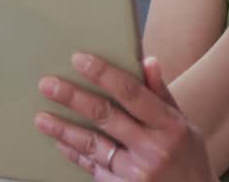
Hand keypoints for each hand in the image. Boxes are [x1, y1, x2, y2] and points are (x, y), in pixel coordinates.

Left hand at [35, 53, 215, 181]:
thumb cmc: (187, 158)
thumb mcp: (184, 124)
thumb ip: (162, 93)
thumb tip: (147, 61)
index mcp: (170, 126)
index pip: (132, 92)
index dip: (103, 73)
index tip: (79, 59)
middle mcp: (153, 149)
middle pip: (105, 115)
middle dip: (73, 97)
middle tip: (47, 84)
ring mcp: (136, 173)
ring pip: (92, 145)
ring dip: (63, 129)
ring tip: (41, 118)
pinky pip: (92, 167)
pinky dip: (74, 153)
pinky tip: (60, 142)